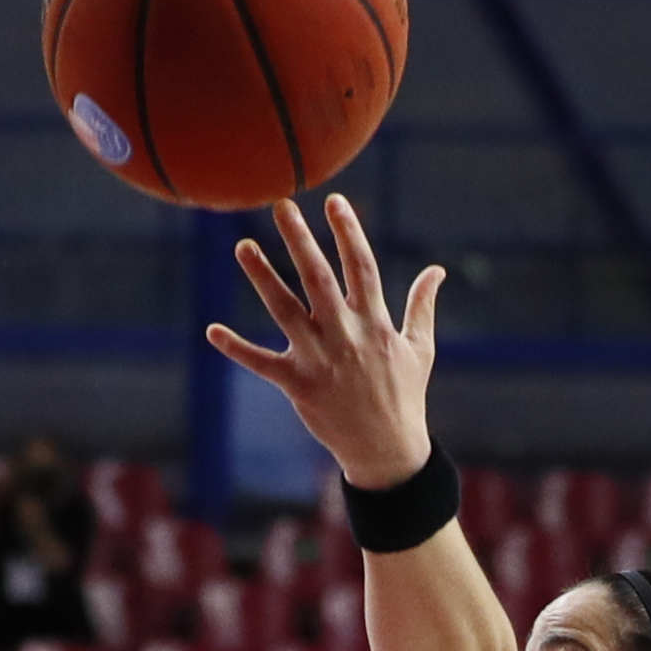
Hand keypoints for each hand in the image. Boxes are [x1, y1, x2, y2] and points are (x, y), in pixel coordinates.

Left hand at [205, 195, 439, 492]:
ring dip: (262, 276)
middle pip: (318, 277)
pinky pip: (261, 363)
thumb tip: (437, 270)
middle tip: (281, 206)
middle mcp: (346, 334)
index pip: (361, 266)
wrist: (387, 450)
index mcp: (375, 322)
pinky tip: (212, 331)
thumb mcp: (420, 348)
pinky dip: (237, 348)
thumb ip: (422, 305)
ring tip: (242, 246)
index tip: (333, 201)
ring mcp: (320, 359)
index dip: (348, 231)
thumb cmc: (404, 395)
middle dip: (300, 240)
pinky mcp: (298, 385)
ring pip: (285, 309)